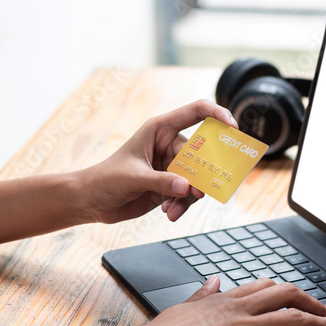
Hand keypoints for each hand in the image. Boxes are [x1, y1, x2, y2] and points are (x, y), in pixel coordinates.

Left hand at [80, 99, 236, 223]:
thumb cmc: (106, 179)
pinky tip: (168, 214)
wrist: (92, 201)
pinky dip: (182, 206)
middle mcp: (169, 145)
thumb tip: (187, 187)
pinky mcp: (170, 185)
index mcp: (160, 129)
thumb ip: (161, 181)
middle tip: (199, 192)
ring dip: (189, 196)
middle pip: (202, 153)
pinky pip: (188, 195)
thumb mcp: (133, 177)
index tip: (233, 128)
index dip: (217, 115)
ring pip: (197, 178)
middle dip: (203, 174)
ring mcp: (171, 166)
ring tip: (173, 210)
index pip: (196, 112)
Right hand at [132, 277, 325, 325]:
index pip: (264, 286)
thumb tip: (213, 281)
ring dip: (321, 320)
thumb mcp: (184, 306)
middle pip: (286, 294)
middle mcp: (238, 308)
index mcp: (224, 298)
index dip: (288, 292)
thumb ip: (202, 294)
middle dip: (312, 301)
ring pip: (292, 316)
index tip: (300, 298)